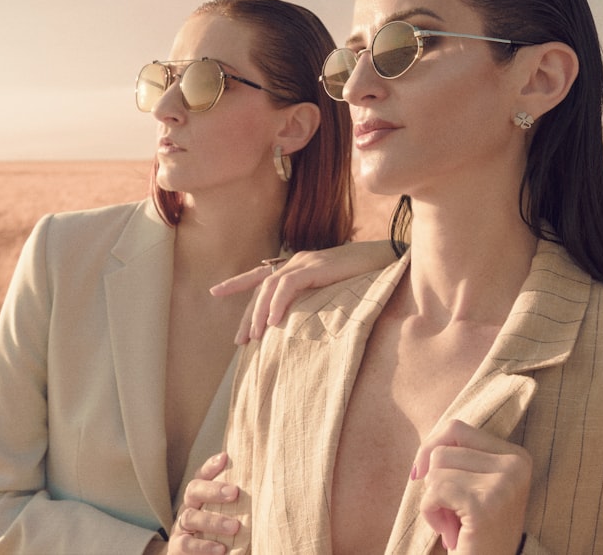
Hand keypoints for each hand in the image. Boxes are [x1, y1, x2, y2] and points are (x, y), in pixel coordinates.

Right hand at [168, 452, 240, 553]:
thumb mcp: (226, 512)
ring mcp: (181, 526)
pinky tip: (221, 549)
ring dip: (213, 521)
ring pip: (190, 517)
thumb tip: (263, 486)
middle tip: (234, 492)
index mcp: (200, 496)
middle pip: (193, 490)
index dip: (211, 466)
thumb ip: (235, 501)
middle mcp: (189, 507)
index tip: (224, 457)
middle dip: (213, 490)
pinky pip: (186, 544)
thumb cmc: (218, 531)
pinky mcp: (178, 546)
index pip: (202, 475)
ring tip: (234, 527)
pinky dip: (204, 546)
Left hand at [210, 240, 395, 343]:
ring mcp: (304, 262)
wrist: (387, 260)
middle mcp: (296, 261)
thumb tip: (302, 326)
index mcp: (298, 266)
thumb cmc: (365, 278)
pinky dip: (277, 305)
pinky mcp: (314, 267)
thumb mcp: (333, 292)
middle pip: (261, 288)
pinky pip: (287, 286)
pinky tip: (274, 323)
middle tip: (239, 342)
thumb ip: (315, 302)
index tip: (216, 292)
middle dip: (247, 315)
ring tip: (255, 338)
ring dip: (260, 314)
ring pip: (269, 288)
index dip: (238, 283)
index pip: (261, 275)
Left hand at [411, 420, 530, 553]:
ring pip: (435, 470)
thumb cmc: (471, 527)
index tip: (428, 477)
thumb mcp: (469, 482)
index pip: (455, 427)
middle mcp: (516, 466)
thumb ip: (454, 453)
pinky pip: (434, 492)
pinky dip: (430, 512)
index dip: (431, 449)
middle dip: (434, 482)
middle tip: (453, 511)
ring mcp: (503, 484)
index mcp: (516, 455)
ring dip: (433, 500)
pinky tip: (449, 532)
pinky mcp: (484, 505)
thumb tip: (424, 450)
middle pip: (442, 450)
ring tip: (454, 522)